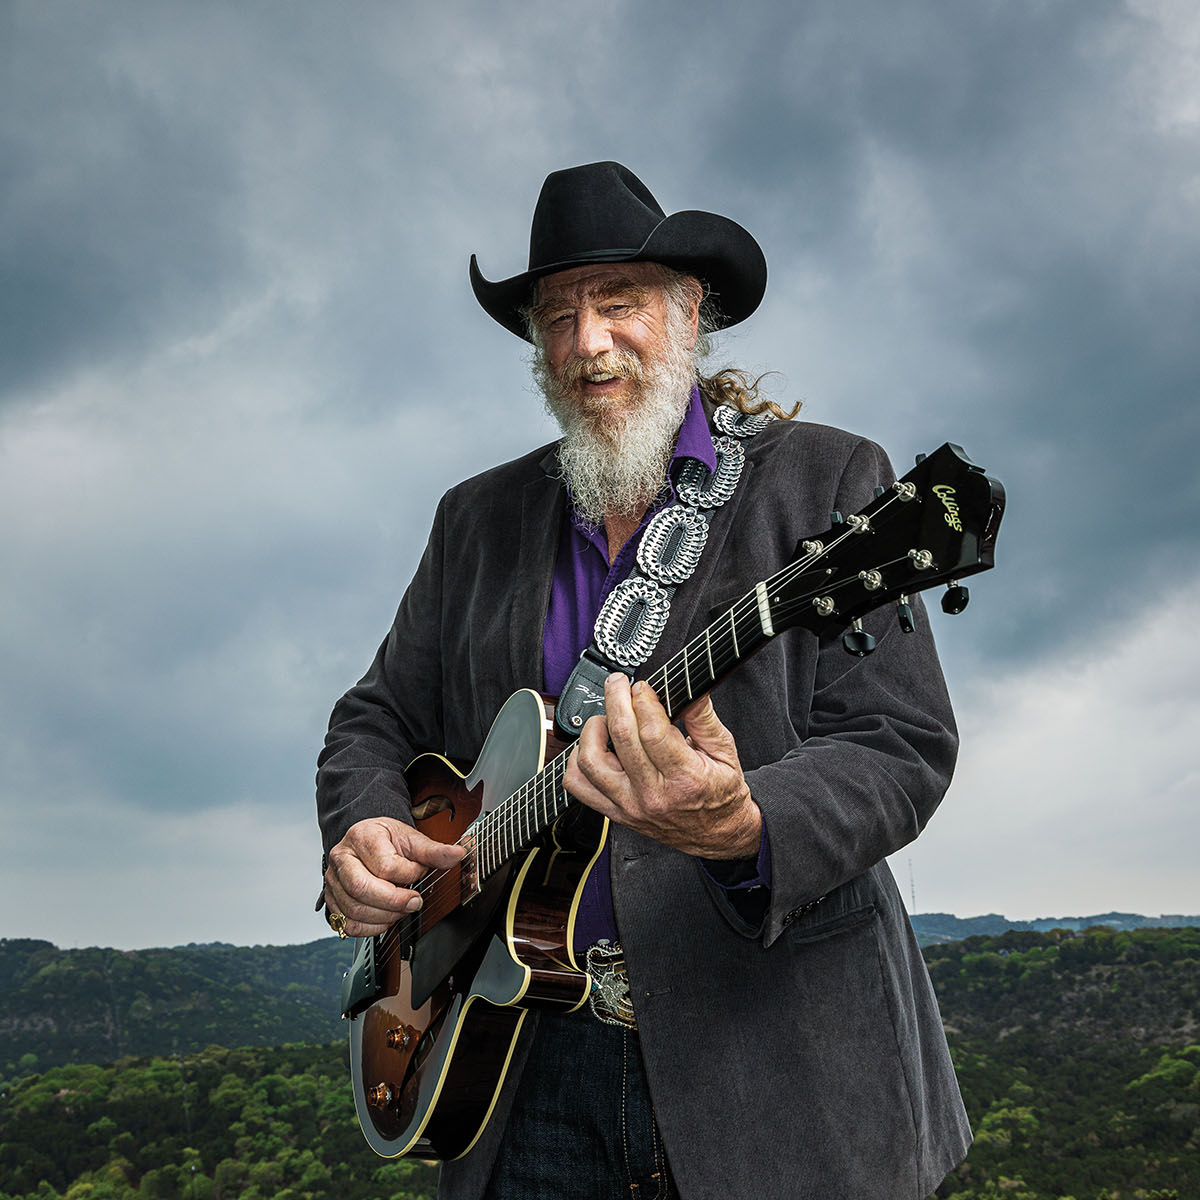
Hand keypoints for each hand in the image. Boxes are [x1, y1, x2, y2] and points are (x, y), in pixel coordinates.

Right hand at [324, 816, 464, 936]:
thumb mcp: (411, 838)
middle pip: (362, 889)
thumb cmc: (387, 840)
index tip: (420, 872)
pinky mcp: (332, 901)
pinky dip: (371, 928)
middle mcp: (341, 858)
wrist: (368, 841)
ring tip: (402, 908)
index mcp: (361, 836)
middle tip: (415, 901)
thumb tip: (458, 854)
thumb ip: (434, 850)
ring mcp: (333, 881)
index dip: (409, 875)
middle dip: (394, 901)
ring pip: (355, 910)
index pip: (385, 865)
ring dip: (385, 916)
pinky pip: (348, 924)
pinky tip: (386, 917)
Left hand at [563, 673, 761, 858]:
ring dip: (594, 729)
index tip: (642, 687)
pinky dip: (577, 760)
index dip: (643, 701)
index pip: (652, 732)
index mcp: (685, 779)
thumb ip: (704, 718)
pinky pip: (579, 785)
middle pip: (621, 738)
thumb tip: (692, 690)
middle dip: (616, 699)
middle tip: (619, 683)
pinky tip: (593, 746)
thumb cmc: (721, 793)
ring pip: (592, 761)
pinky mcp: (615, 812)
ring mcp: (630, 806)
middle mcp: (653, 795)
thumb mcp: (725, 752)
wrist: (717, 834)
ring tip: (607, 718)